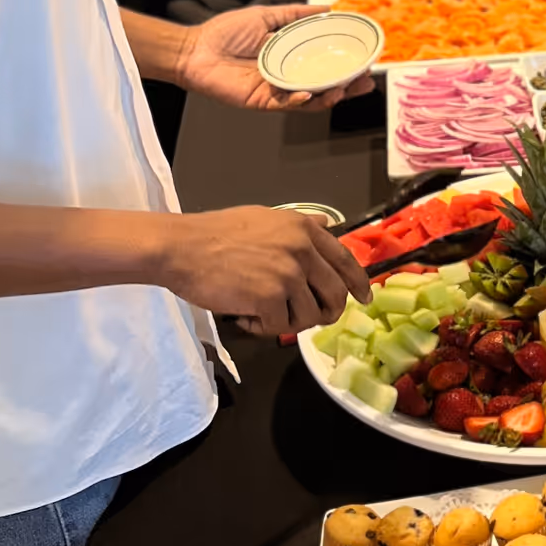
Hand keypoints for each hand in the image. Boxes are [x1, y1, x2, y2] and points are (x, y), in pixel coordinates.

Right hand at [157, 207, 368, 336]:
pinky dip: (261, 327)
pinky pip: (279, 327)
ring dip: (286, 321)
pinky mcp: (270, 298)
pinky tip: (243, 316)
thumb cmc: (216, 233)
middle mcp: (302, 249)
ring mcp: (288, 274)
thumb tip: (327, 225)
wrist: (182, 248)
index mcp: (304, 229)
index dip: (357, 283)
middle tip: (309, 319)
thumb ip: (300, 225)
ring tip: (261, 312)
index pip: (345, 260)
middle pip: (335, 294)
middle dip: (326, 312)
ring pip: (309, 315)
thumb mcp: (266, 218)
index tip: (363, 298)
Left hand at [176, 4, 378, 111]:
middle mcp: (288, 75)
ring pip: (310, 99)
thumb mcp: (267, 15)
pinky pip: (286, 105)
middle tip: (365, 82)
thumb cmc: (224, 32)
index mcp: (291, 57)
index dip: (347, 65)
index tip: (367, 61)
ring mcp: (276, 90)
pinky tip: (310, 94)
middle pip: (324, 85)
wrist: (194, 49)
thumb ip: (297, 13)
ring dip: (329, 96)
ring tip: (343, 89)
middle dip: (348, 86)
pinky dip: (300, 101)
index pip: (326, 63)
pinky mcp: (261, 102)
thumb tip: (328, 7)